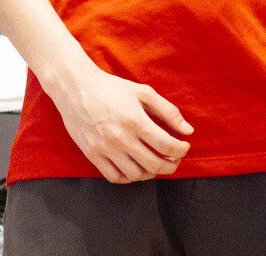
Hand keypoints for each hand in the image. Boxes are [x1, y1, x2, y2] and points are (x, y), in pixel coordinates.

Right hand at [52, 67, 192, 183]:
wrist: (77, 88)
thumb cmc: (112, 88)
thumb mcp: (143, 92)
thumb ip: (167, 111)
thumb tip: (188, 130)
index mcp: (136, 120)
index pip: (166, 145)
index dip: (180, 150)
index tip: (184, 147)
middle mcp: (121, 138)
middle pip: (154, 164)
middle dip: (171, 165)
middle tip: (175, 159)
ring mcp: (106, 149)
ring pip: (136, 174)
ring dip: (152, 173)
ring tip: (156, 163)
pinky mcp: (93, 155)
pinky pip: (115, 177)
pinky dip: (129, 178)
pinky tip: (136, 168)